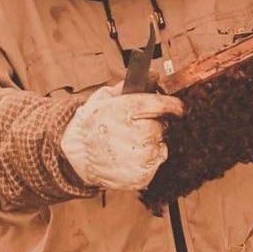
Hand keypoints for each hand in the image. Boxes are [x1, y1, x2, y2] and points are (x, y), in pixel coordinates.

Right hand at [60, 84, 179, 190]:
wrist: (75, 158)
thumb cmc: (91, 124)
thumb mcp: (103, 98)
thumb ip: (129, 87)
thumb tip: (154, 76)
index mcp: (125, 110)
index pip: (162, 105)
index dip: (173, 105)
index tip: (176, 107)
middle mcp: (135, 134)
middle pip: (162, 126)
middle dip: (154, 125)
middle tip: (137, 127)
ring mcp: (139, 158)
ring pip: (160, 145)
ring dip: (150, 143)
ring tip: (129, 143)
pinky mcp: (141, 175)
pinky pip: (155, 162)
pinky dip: (147, 160)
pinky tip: (129, 157)